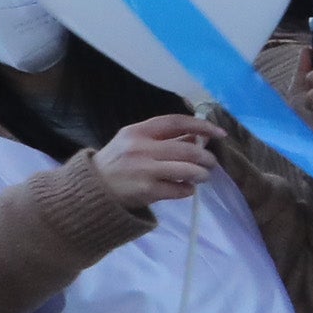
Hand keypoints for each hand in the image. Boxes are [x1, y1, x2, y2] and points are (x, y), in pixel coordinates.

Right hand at [92, 115, 218, 208]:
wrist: (94, 189)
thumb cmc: (118, 162)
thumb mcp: (133, 142)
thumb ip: (163, 138)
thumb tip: (198, 137)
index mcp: (137, 131)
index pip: (175, 122)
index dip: (201, 126)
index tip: (219, 133)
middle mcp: (140, 148)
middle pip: (187, 149)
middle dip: (206, 157)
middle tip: (211, 163)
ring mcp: (144, 170)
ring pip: (188, 170)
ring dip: (202, 174)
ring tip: (202, 176)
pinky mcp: (148, 191)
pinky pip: (180, 190)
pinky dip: (188, 189)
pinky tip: (184, 188)